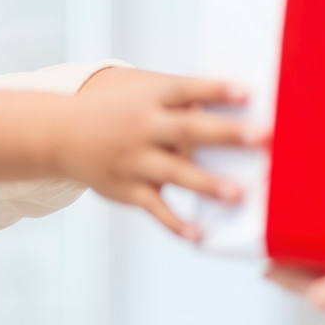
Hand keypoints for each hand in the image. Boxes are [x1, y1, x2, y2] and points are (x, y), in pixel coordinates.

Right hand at [59, 71, 265, 239]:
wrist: (62, 133)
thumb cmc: (120, 111)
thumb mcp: (145, 94)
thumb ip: (185, 100)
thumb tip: (242, 104)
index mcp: (151, 98)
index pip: (186, 89)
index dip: (215, 90)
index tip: (247, 93)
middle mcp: (143, 127)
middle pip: (186, 129)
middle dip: (225, 133)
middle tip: (262, 137)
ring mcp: (134, 159)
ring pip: (174, 172)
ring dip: (207, 183)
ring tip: (238, 194)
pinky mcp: (128, 189)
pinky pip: (155, 208)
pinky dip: (175, 223)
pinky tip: (200, 235)